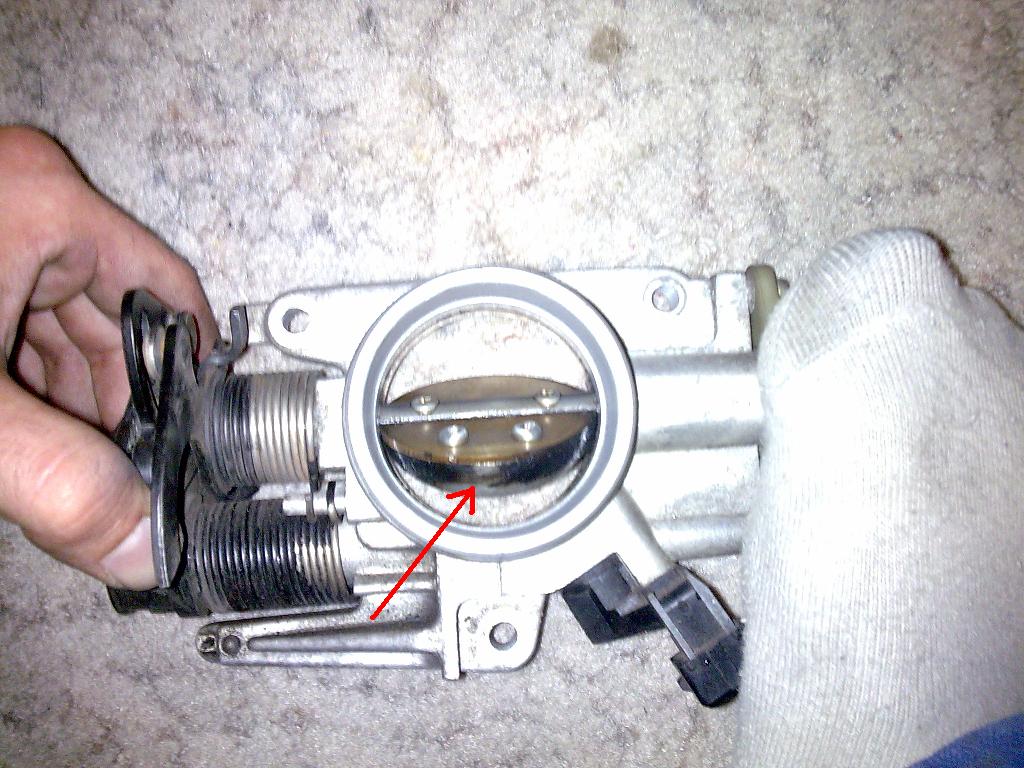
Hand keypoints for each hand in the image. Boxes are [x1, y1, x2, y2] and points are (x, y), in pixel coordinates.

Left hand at [0, 126, 216, 588]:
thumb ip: (60, 486)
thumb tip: (140, 545)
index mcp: (45, 203)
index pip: (168, 294)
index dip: (184, 380)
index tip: (182, 447)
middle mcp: (20, 196)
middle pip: (115, 316)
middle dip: (109, 406)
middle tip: (104, 478)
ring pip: (58, 323)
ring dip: (60, 401)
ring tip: (44, 460)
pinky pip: (12, 319)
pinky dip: (17, 381)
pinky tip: (8, 431)